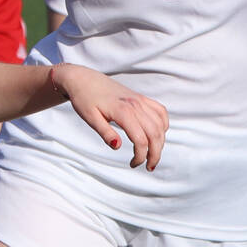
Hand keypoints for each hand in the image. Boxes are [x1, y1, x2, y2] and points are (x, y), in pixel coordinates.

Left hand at [51, 64, 167, 169]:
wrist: (84, 79)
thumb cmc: (84, 99)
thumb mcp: (90, 118)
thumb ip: (105, 132)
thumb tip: (117, 147)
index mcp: (122, 111)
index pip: (141, 139)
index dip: (140, 156)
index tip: (133, 165)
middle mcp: (135, 104)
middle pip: (155, 134)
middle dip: (155, 154)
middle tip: (149, 167)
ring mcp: (140, 100)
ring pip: (160, 124)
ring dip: (160, 142)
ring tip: (152, 155)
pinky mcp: (141, 98)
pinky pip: (160, 111)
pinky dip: (163, 125)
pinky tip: (157, 135)